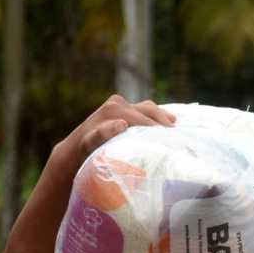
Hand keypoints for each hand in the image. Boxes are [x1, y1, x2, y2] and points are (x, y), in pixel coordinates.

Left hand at [56, 95, 175, 167]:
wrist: (76, 147)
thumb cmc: (85, 150)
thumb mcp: (91, 144)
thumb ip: (103, 133)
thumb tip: (121, 124)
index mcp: (114, 110)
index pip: (143, 120)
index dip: (158, 130)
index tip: (170, 141)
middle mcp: (118, 102)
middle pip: (149, 111)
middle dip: (164, 124)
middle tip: (177, 139)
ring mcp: (121, 103)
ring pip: (149, 108)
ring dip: (163, 118)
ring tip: (175, 132)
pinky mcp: (124, 106)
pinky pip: (145, 109)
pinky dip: (158, 115)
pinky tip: (171, 121)